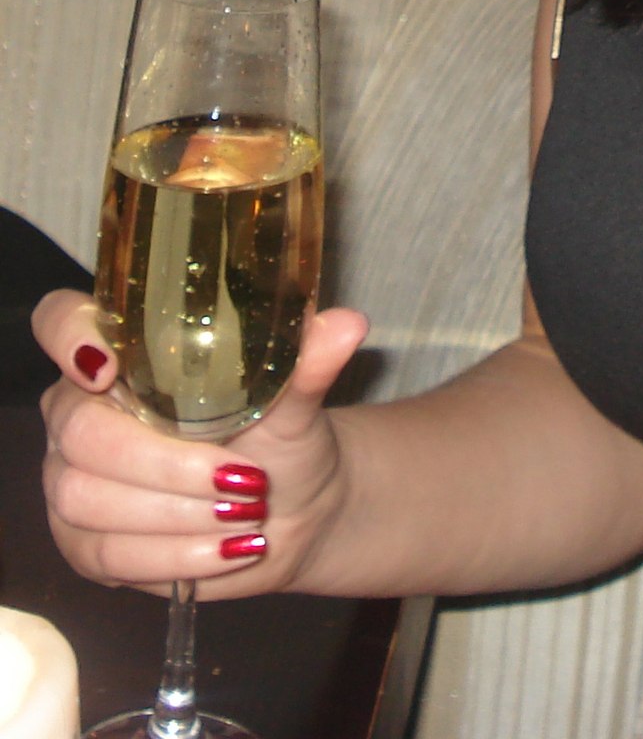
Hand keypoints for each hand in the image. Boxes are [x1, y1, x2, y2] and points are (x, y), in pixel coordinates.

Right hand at [32, 289, 367, 599]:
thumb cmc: (282, 435)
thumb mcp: (298, 396)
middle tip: (245, 477)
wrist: (290, 508)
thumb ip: (308, 360)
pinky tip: (225, 550)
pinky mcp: (82, 542)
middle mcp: (81, 410)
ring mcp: (71, 478)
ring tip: (245, 514)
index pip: (60, 322)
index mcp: (122, 352)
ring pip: (89, 499)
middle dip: (168, 463)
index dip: (68, 339)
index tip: (110, 368)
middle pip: (83, 434)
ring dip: (178, 514)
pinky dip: (175, 556)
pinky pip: (107, 555)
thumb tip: (347, 325)